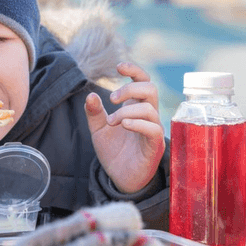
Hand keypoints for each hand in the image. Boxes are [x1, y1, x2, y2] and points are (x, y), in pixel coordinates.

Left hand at [85, 62, 164, 192]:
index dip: (134, 70)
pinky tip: (123, 124)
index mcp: (135, 107)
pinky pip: (153, 129)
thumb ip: (94, 112)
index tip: (119, 67)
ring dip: (127, 110)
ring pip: (150, 108)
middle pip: (150, 89)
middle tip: (112, 99)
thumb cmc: (114, 151)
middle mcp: (147, 115)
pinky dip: (137, 123)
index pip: (143, 81)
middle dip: (130, 88)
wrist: (119, 178)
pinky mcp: (154, 145)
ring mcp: (153, 130)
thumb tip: (90, 95)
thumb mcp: (97, 130)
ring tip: (111, 121)